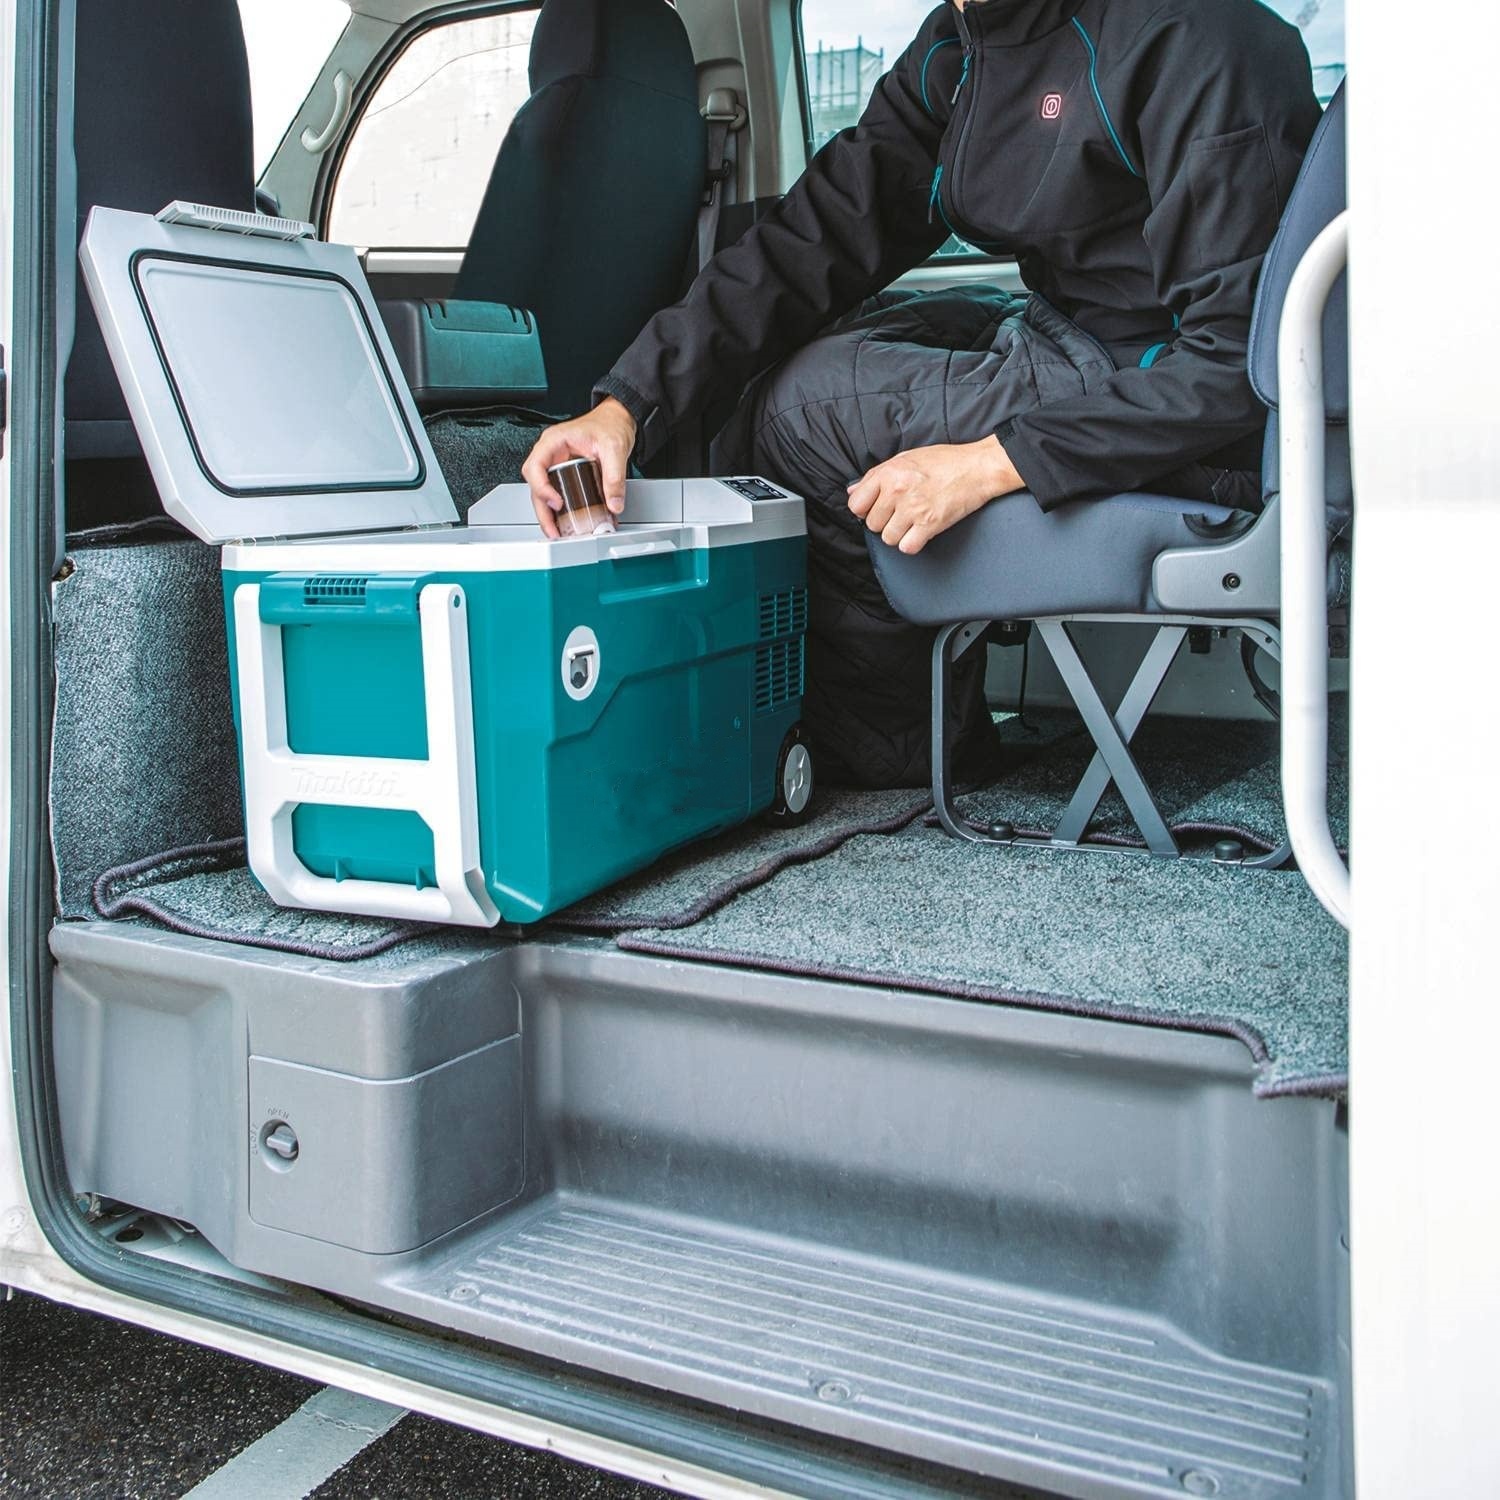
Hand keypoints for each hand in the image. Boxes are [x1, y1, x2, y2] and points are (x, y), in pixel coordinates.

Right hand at [521, 398, 637, 536]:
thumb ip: (615, 477)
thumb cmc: (609, 425)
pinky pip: (556, 494)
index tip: (556, 502)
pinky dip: (559, 511)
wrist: (617, 421)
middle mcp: (550, 454)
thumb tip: (614, 503)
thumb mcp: (615, 448)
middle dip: (542, 510)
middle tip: (553, 530)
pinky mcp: (564, 475)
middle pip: (536, 485)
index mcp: (554, 441)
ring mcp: (555, 465)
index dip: (542, 488)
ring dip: (548, 515)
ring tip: (557, 533)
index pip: (535, 467)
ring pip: (543, 493)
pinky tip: (565, 523)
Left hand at [846, 437, 1022, 554]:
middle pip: (872, 524)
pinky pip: (907, 547)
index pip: (856, 504)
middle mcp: (897, 491)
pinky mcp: (930, 525)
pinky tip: (920, 532)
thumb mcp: (906, 458)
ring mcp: (913, 509)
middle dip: (884, 522)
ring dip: (898, 534)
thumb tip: (853, 490)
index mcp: (889, 473)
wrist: (977, 468)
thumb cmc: (945, 461)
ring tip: (911, 522)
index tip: (876, 508)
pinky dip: (912, 544)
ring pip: (888, 538)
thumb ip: (877, 475)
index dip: (864, 509)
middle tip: (900, 513)